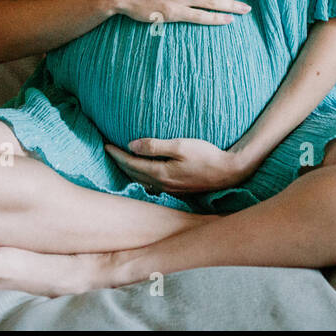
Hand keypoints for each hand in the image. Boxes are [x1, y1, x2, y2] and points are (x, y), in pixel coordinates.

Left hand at [104, 137, 253, 193]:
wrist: (229, 172)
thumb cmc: (207, 155)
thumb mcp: (181, 145)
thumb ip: (155, 146)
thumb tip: (132, 145)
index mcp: (160, 173)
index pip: (131, 163)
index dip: (117, 154)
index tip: (105, 145)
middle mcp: (162, 184)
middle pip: (133, 174)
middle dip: (119, 163)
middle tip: (109, 152)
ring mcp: (170, 189)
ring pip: (141, 181)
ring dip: (129, 172)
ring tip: (121, 162)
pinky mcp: (177, 190)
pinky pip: (151, 185)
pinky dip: (141, 177)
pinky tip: (142, 174)